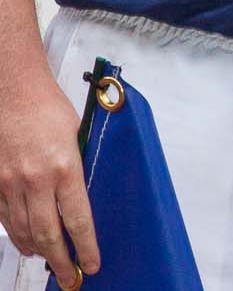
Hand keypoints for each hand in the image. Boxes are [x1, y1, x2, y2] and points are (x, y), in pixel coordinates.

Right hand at [0, 72, 96, 287]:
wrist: (12, 92)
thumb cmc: (48, 108)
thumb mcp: (77, 136)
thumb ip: (77, 169)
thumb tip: (83, 197)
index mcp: (64, 168)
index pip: (78, 220)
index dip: (86, 247)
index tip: (93, 264)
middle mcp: (35, 181)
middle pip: (48, 234)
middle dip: (61, 261)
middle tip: (71, 278)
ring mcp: (10, 184)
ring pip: (23, 231)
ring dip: (38, 251)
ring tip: (51, 262)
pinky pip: (4, 218)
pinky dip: (16, 234)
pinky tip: (26, 242)